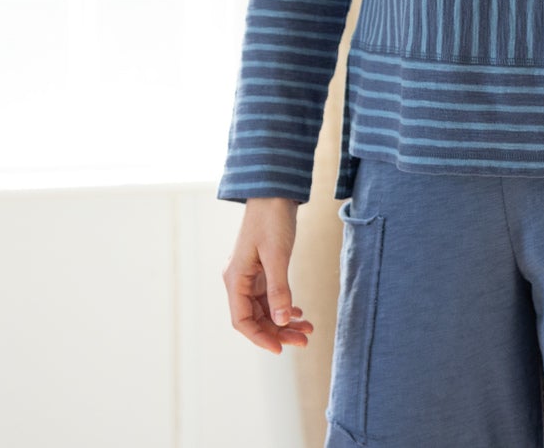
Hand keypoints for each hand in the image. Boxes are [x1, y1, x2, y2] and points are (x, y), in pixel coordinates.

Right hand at [224, 197, 316, 353]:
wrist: (274, 193)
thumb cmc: (272, 220)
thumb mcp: (277, 255)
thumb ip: (279, 288)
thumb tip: (281, 321)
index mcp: (235, 279)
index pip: (242, 321)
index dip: (260, 338)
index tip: (281, 349)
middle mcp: (240, 281)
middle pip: (256, 318)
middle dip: (279, 332)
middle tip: (304, 341)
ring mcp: (251, 276)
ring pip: (266, 309)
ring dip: (284, 321)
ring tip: (307, 330)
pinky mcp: (263, 270)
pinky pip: (271, 297)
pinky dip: (285, 307)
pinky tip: (299, 312)